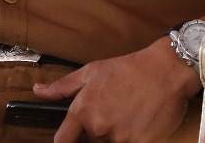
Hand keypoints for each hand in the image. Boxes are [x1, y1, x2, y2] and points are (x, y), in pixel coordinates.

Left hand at [35, 38, 200, 142]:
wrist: (166, 70)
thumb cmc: (128, 69)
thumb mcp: (91, 72)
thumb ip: (62, 87)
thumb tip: (38, 91)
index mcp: (84, 111)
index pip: (63, 141)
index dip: (66, 141)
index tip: (73, 137)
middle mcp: (100, 128)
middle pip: (91, 142)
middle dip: (98, 132)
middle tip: (113, 112)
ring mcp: (121, 138)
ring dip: (118, 134)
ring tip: (129, 115)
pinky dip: (135, 137)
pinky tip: (141, 122)